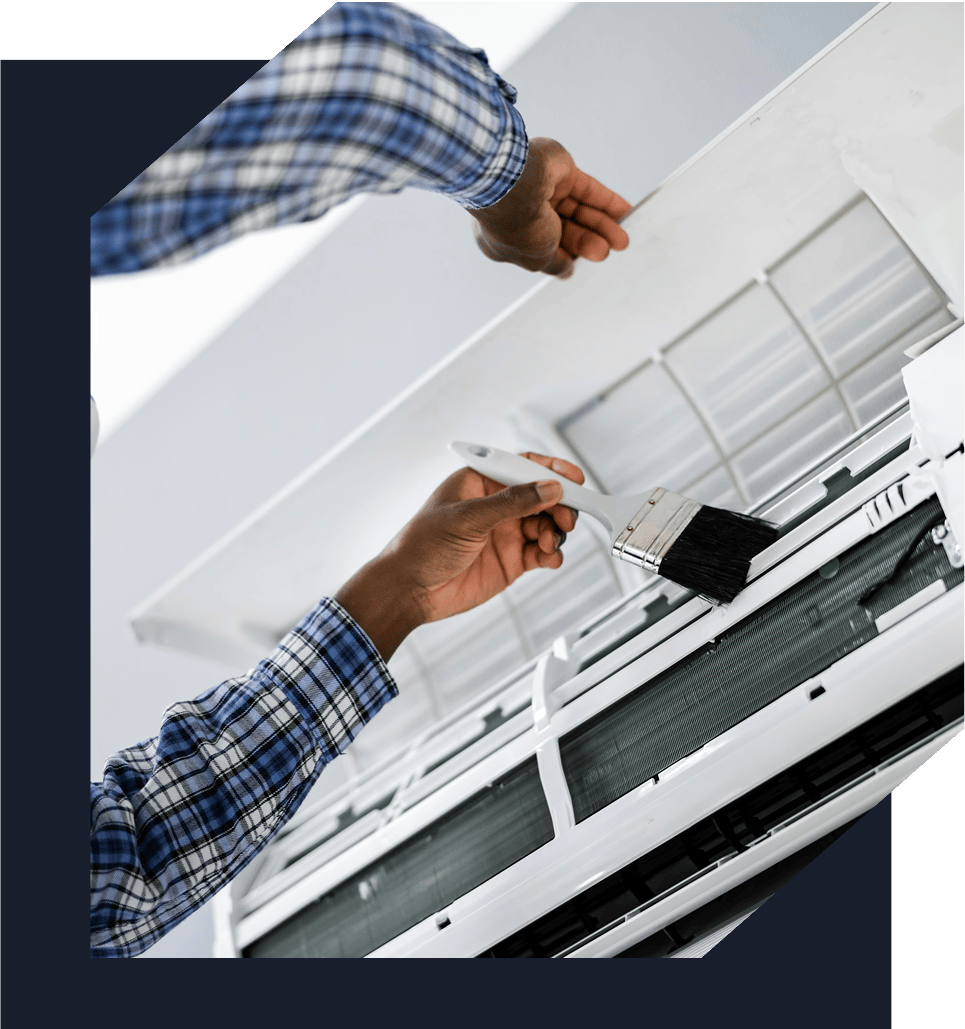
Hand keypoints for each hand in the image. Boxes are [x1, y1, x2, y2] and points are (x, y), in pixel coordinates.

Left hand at [334, 453, 584, 659]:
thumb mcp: (467, 517)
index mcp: (481, 482)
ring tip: (548, 542)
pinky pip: (542, 552)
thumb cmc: (422, 545)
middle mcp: (496, 505)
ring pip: (546, 525)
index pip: (523, 467)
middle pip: (542, 496)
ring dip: (555, 531)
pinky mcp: (511, 560)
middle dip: (560, 505)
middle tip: (566, 518)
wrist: (410, 590)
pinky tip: (549, 557)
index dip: (551, 470)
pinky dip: (552, 554)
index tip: (574, 478)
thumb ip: (512, 503)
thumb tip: (548, 488)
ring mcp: (505, 533)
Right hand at [469, 138, 630, 278]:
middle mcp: (526, 212)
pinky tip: (624, 212)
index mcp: (512, 237)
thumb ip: (555, 265)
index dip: (564, 257)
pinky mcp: (561, 172)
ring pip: (579, 212)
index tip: (578, 264)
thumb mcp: (536, 258)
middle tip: (604, 251)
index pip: (544, 250)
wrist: (515, 184)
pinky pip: (588, 189)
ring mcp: (544, 191)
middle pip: (566, 231)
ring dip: (601, 226)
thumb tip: (566, 272)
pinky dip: (606, 202)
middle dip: (588, 243)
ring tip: (620, 240)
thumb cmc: (515, 224)